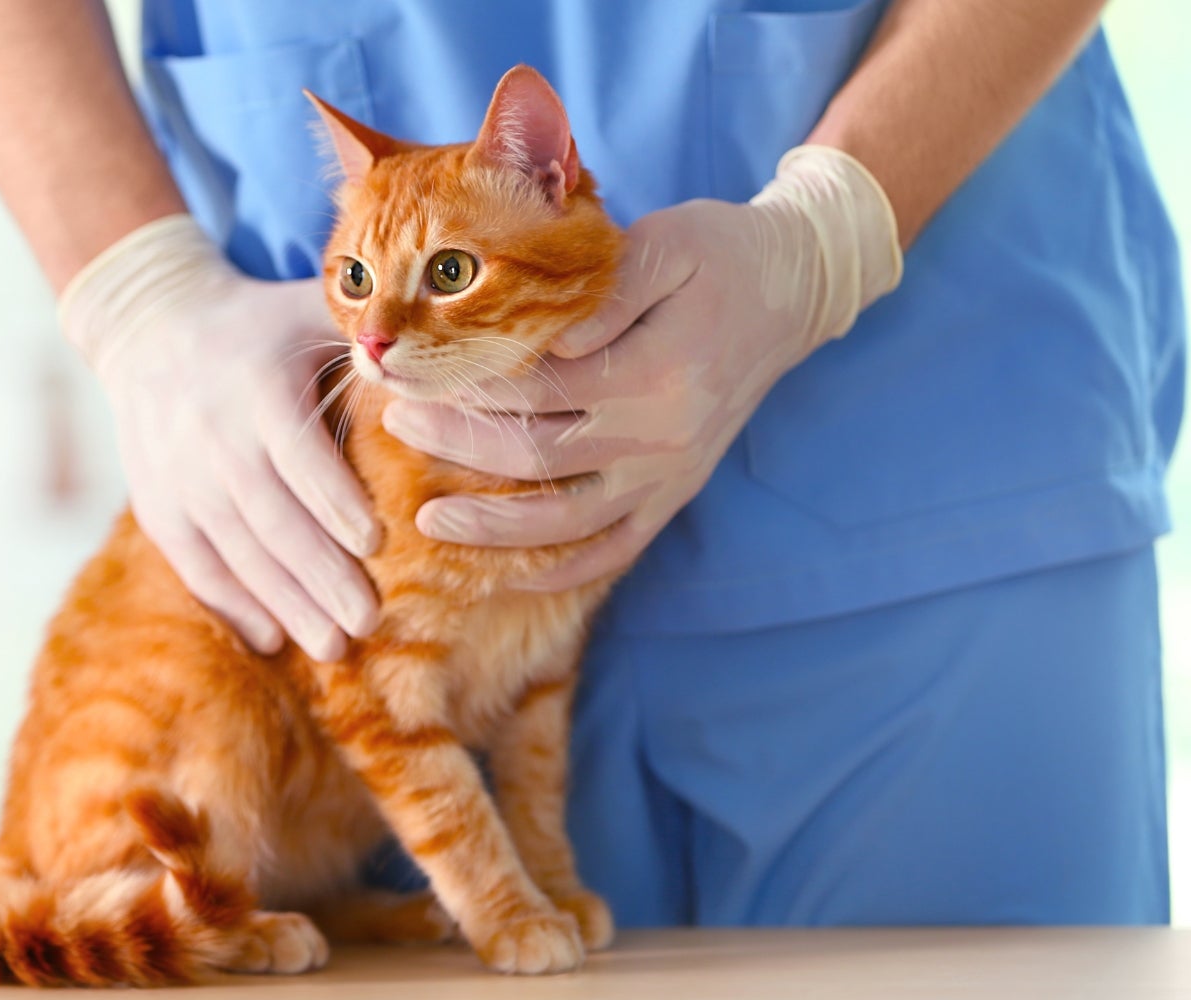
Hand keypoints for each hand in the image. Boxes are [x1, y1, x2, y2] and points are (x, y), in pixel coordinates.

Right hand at [61, 216, 379, 659]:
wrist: (149, 328)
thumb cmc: (261, 324)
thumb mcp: (307, 310)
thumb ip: (368, 334)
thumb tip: (435, 356)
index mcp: (258, 388)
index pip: (298, 454)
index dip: (334, 501)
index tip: (377, 543)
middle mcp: (213, 439)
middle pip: (271, 519)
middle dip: (321, 575)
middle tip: (370, 621)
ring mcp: (179, 479)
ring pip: (237, 553)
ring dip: (286, 604)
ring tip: (334, 647)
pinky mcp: (158, 508)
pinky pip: (196, 566)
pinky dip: (232, 606)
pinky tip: (272, 639)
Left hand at [381, 147, 901, 589]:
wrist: (794, 290)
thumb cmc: (719, 254)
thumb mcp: (665, 244)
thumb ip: (604, 293)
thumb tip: (543, 338)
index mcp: (654, 368)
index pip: (535, 389)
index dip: (466, 386)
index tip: (414, 372)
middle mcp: (660, 433)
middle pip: (535, 456)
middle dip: (456, 445)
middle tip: (396, 422)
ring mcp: (668, 472)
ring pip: (566, 522)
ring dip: (493, 527)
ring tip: (428, 517)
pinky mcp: (675, 493)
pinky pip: (614, 550)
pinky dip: (562, 569)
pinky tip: (509, 572)